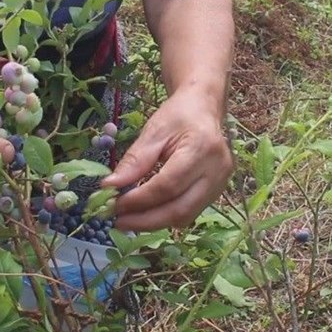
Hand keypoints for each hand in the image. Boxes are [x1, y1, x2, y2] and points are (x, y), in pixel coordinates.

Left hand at [101, 90, 233, 230]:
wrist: (204, 109)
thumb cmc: (178, 116)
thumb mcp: (153, 132)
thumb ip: (134, 161)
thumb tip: (109, 187)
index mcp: (201, 150)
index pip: (167, 186)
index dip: (139, 200)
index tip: (114, 205)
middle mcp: (217, 171)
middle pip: (180, 209)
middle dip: (146, 220)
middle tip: (118, 221)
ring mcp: (221, 184)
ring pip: (186, 216)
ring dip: (155, 222)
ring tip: (130, 220)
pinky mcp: (218, 192)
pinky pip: (190, 212)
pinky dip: (166, 216)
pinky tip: (147, 213)